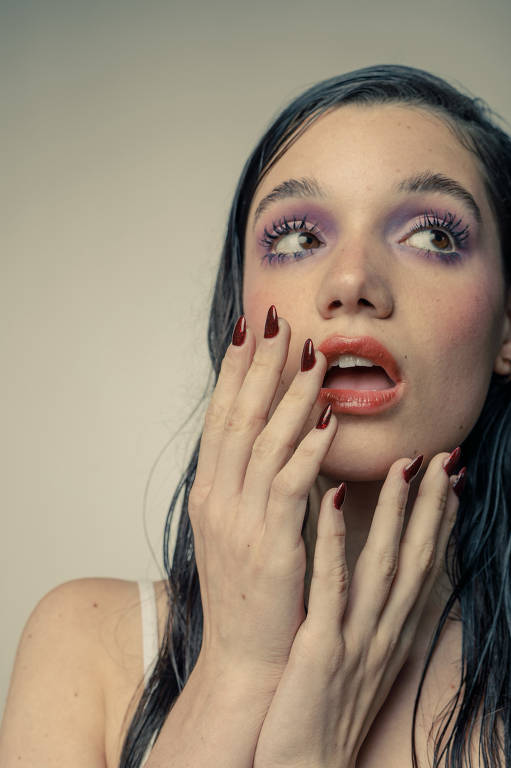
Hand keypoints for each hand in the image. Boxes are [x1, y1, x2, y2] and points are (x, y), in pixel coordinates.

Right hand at [188, 309, 336, 686]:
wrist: (245, 660)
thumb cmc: (247, 593)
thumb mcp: (235, 531)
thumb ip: (247, 485)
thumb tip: (272, 442)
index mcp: (208, 493)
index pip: (220, 417)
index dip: (233, 371)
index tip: (248, 331)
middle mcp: (217, 499)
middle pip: (238, 418)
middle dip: (258, 366)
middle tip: (276, 322)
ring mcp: (239, 522)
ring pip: (264, 443)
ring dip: (288, 396)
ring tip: (311, 356)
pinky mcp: (271, 546)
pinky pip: (289, 486)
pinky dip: (306, 450)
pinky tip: (324, 420)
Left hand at [253, 454, 459, 767]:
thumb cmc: (325, 712)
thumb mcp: (357, 662)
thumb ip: (368, 618)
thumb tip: (375, 580)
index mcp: (391, 635)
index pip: (423, 569)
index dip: (440, 523)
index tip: (449, 479)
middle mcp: (383, 633)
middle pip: (416, 559)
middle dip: (432, 507)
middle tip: (445, 457)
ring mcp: (355, 640)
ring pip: (383, 565)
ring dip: (398, 515)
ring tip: (405, 467)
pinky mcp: (321, 649)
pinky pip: (329, 586)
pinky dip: (335, 542)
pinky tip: (333, 502)